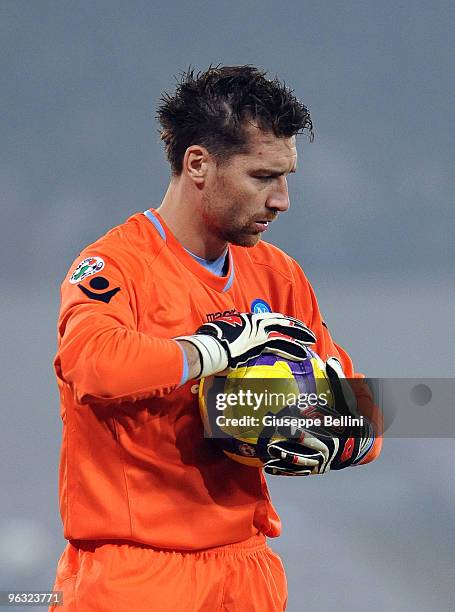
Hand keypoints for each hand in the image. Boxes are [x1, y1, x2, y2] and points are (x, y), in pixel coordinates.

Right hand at [176, 312, 315, 378]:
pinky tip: (302, 354)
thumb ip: (234, 332)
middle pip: (282, 323)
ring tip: (310, 341)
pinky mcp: (260, 345)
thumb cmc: (213, 340)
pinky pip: (281, 346)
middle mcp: (256, 324)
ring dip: (299, 337)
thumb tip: (234, 339)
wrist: (211, 346)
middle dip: (297, 328)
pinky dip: (292, 350)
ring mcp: (259, 333)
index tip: (292, 323)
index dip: (284, 321)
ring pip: (285, 333)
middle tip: (308, 332)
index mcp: (249, 319)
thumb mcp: (225, 331)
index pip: (271, 318)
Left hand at [263, 357, 374, 475]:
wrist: (359, 444)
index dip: (300, 425)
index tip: (287, 419)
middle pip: (306, 447)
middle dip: (289, 442)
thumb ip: (338, 382)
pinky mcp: (314, 469)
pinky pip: (298, 472)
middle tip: (273, 436)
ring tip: (269, 452)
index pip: (315, 429)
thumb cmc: (350, 419)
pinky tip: (268, 468)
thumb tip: (331, 361)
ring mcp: (320, 462)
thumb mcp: (347, 401)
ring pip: (301, 462)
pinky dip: (284, 471)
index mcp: (333, 434)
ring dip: (285, 458)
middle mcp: (327, 451)